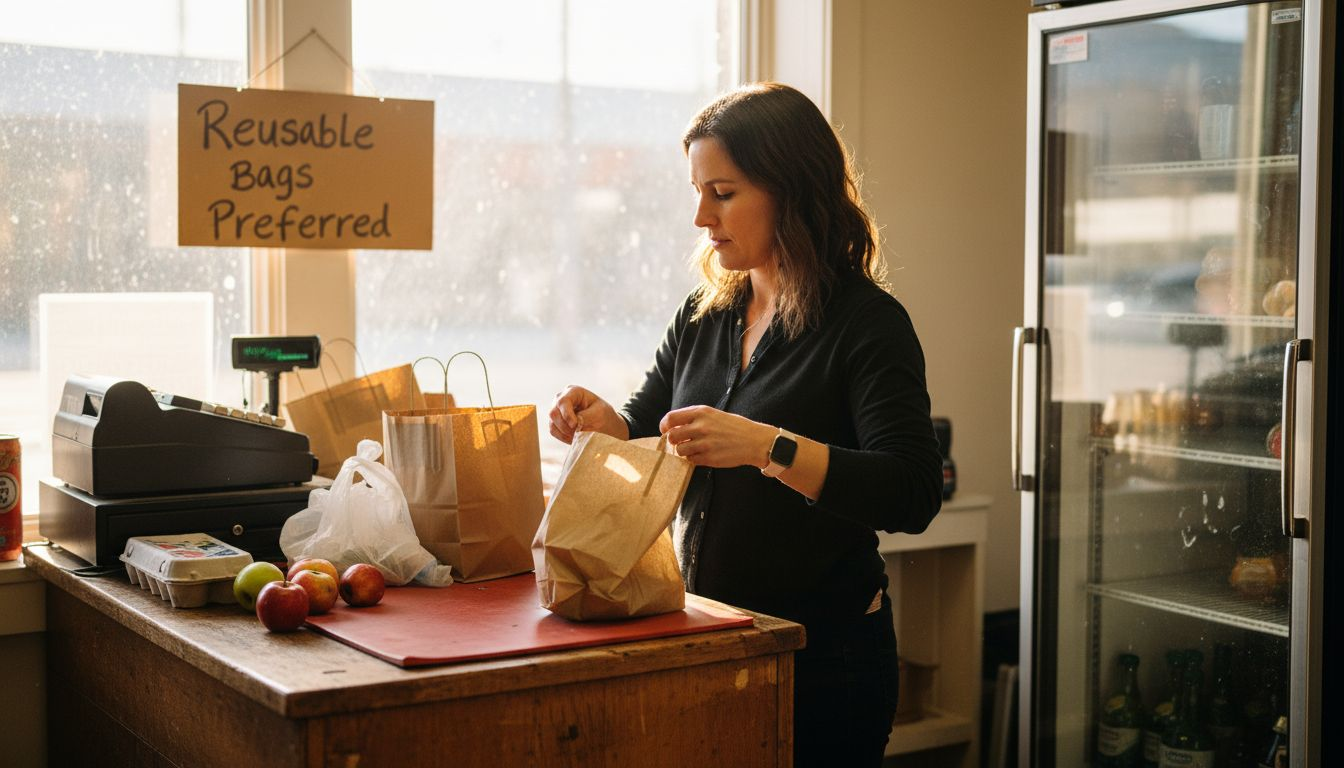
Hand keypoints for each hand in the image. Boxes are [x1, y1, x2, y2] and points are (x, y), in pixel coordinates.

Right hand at [548, 385, 628, 443]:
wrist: (603, 422)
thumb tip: (574, 424)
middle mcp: (561, 399)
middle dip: (565, 426)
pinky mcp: (555, 422)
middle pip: (553, 413)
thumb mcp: (599, 413)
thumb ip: (586, 417)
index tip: (575, 425)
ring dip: (565, 433)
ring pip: (552, 424)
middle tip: (578, 433)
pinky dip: (563, 437)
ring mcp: (557, 410)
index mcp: (573, 392)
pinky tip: (574, 438)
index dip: (566, 414)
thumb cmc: (603, 414)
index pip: (563, 402)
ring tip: (578, 436)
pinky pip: (553, 431)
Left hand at [659, 405, 774, 468]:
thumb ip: (694, 418)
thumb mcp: (714, 414)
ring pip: (680, 451)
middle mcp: (701, 427)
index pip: (671, 418)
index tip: (666, 430)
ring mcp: (705, 443)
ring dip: (684, 451)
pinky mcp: (709, 458)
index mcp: (701, 412)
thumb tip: (672, 426)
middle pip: (672, 436)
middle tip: (681, 442)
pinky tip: (703, 454)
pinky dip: (694, 459)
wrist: (755, 441)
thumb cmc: (734, 426)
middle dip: (673, 441)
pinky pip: (691, 460)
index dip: (664, 425)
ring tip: (695, 448)